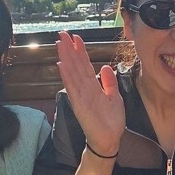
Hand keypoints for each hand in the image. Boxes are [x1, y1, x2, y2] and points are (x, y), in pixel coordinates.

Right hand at [56, 31, 124, 156]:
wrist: (110, 139)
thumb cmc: (111, 121)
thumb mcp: (115, 98)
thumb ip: (109, 83)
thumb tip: (104, 67)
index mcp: (93, 87)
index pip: (85, 65)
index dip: (80, 51)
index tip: (76, 38)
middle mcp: (85, 89)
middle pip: (76, 65)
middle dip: (69, 49)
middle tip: (62, 34)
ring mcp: (80, 96)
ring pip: (72, 73)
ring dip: (66, 57)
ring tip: (60, 43)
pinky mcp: (79, 104)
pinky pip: (72, 88)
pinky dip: (67, 76)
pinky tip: (61, 64)